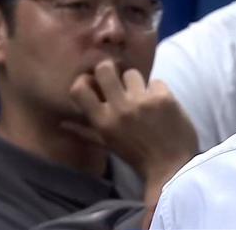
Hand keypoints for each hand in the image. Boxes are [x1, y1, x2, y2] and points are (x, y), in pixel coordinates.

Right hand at [62, 60, 197, 183]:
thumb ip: (86, 131)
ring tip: (143, 97)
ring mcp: (142, 101)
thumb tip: (63, 123)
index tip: (94, 83)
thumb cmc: (138, 157)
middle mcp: (120, 108)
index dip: (85, 80)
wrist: (172, 167)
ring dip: (137, 83)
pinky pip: (156, 81)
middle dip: (110, 70)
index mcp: (103, 122)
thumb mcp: (109, 145)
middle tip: (118, 79)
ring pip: (132, 73)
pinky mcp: (164, 98)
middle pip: (105, 69)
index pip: (79, 88)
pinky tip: (161, 105)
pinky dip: (158, 91)